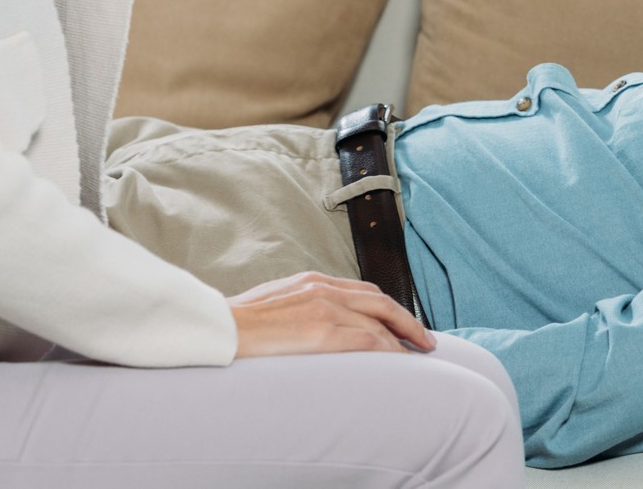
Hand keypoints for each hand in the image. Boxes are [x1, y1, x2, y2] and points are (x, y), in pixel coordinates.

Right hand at [226, 271, 436, 357]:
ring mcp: (324, 308)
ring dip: (404, 338)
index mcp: (311, 280)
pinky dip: (389, 350)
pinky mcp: (322, 331)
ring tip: (419, 355)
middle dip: (407, 320)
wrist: (217, 329)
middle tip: (425, 340)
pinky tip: (400, 362)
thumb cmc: (235, 325)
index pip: (363, 291)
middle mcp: (323, 288)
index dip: (387, 307)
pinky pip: (368, 340)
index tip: (402, 322)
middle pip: (380, 301)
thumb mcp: (272, 304)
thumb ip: (297, 307)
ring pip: (379, 321)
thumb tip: (307, 324)